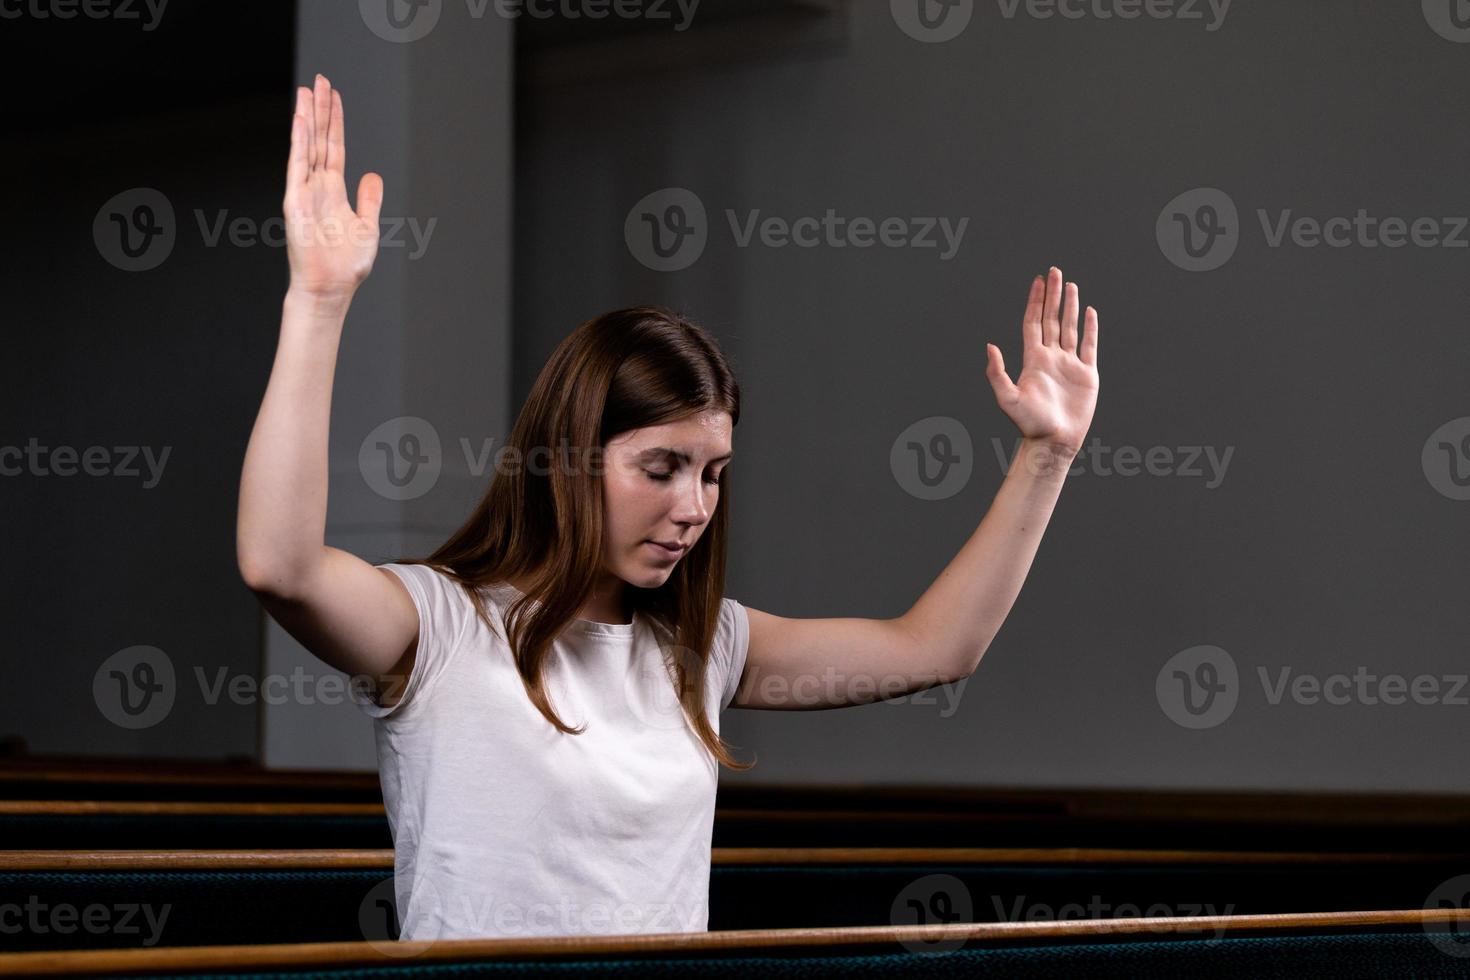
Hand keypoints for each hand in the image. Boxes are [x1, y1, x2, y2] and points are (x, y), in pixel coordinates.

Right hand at [284, 74, 383, 297]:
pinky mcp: (296, 202)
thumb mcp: (367, 226)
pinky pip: (297, 166)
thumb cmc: (346, 264)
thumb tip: (372, 175)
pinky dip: (299, 143)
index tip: (334, 96)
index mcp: (334, 191)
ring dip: (307, 118)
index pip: (334, 147)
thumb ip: (369, 199)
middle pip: (320, 139)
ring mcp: (305, 192)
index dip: (335, 122)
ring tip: (307, 91)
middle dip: (321, 110)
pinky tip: (301, 122)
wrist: (331, 288)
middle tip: (320, 80)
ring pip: (306, 147)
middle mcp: (318, 186)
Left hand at [985, 266, 1099, 456]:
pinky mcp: (1086, 374)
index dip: (1036, 301)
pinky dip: (1090, 328)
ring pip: (1069, 328)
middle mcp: (1050, 358)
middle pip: (1051, 319)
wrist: (1054, 442)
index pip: (1033, 322)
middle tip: (1055, 271)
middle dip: (1053, 295)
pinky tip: (1089, 312)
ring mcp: (1069, 365)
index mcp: (1033, 360)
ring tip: (1071, 285)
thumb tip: (989, 346)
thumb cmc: (1029, 424)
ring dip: (1070, 307)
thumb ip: (996, 373)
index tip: (1038, 280)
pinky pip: (1089, 345)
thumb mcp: (1007, 398)